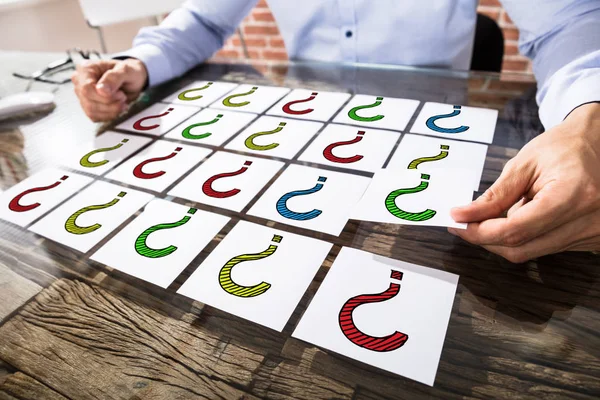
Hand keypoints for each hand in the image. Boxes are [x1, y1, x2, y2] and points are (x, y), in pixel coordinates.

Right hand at [71, 58, 147, 121]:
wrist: (132, 80)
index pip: (86, 88)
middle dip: (110, 103)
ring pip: (91, 111)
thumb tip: (101, 90)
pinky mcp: (87, 106)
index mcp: (86, 68)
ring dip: (111, 110)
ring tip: (122, 101)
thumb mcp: (126, 70)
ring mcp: (82, 95)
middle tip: (123, 97)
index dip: (104, 96)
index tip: (120, 94)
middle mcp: (79, 81)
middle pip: (88, 101)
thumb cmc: (129, 72)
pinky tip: (117, 107)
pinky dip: (109, 115)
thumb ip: (113, 78)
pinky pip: (94, 117)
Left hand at [449, 102, 599, 262]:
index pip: (516, 229)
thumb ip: (494, 195)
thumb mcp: (523, 164)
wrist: (594, 144)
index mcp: (573, 195)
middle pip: (521, 248)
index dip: (480, 231)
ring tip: (494, 214)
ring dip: (503, 238)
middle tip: (464, 222)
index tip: (458, 223)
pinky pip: (543, 248)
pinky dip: (522, 237)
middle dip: (486, 238)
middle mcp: (588, 220)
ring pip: (531, 252)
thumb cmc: (563, 147)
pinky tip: (519, 216)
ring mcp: (592, 233)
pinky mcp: (589, 240)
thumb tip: (464, 216)